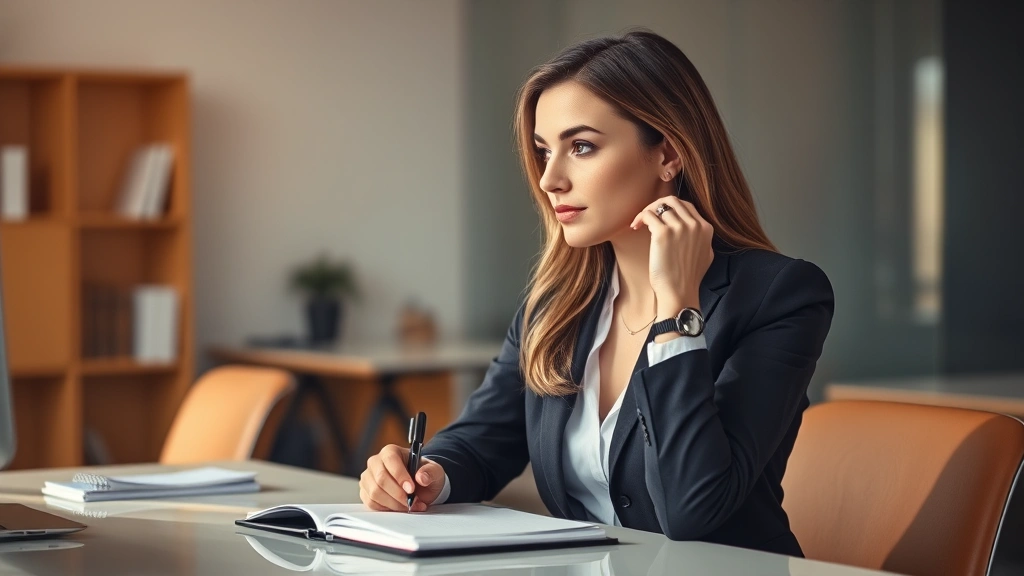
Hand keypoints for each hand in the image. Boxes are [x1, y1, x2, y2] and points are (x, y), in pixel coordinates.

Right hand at [359, 444, 445, 511]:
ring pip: (375, 493)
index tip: (411, 489)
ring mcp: (369, 477)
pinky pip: (371, 503)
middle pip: (381, 479)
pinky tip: (399, 507)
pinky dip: (387, 508)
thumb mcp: (434, 471)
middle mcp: (376, 462)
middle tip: (412, 501)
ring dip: (394, 504)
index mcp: (391, 451)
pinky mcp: (366, 492)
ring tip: (409, 505)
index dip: (400, 476)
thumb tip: (421, 477)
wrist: (419, 487)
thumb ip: (430, 472)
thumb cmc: (424, 475)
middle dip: (398, 494)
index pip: (391, 460)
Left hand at [630, 196, 713, 316]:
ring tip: (639, 223)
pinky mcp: (663, 233)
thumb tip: (692, 228)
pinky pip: (648, 215)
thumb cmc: (688, 278)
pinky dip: (640, 217)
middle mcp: (694, 224)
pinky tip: (635, 227)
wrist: (679, 293)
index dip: (670, 208)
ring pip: (659, 206)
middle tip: (647, 215)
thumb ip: (701, 238)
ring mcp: (679, 227)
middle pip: (673, 201)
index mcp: (705, 228)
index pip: (686, 205)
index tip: (660, 217)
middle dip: (657, 205)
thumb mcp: (706, 254)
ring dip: (647, 212)